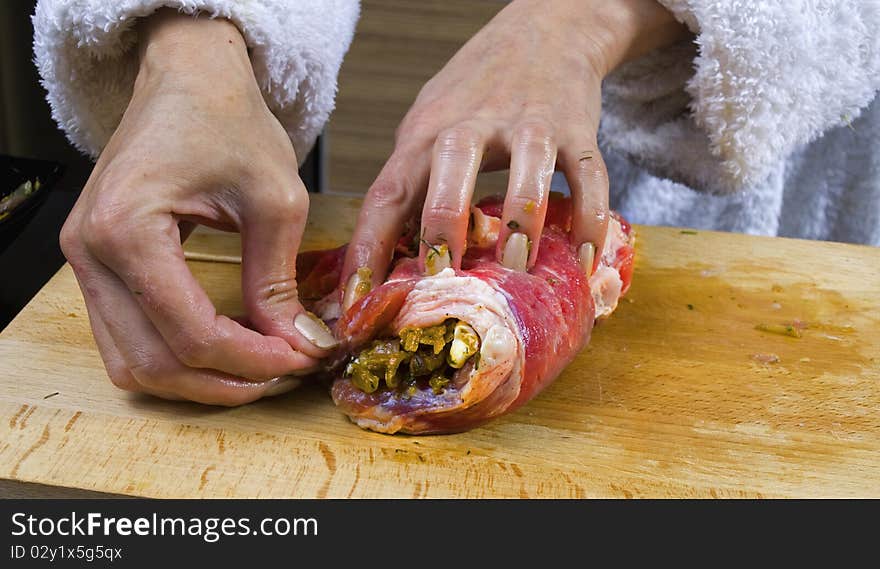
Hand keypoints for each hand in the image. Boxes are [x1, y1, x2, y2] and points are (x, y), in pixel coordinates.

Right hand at [60, 11, 336, 404]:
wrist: (188, 78)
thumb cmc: (229, 121)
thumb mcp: (274, 199)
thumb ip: (277, 281)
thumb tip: (299, 344)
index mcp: (127, 228)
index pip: (189, 332)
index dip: (251, 360)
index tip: (301, 359)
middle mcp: (89, 252)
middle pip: (153, 362)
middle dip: (226, 382)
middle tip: (284, 373)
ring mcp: (84, 262)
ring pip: (132, 363)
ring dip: (197, 380)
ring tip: (258, 369)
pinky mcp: (97, 265)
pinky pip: (126, 339)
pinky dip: (174, 357)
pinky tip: (225, 349)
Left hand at [340, 0, 687, 305]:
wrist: (545, 29)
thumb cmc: (476, 90)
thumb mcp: (428, 124)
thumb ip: (413, 183)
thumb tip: (390, 261)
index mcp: (426, 134)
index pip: (387, 193)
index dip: (368, 249)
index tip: (358, 303)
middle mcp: (473, 125)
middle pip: (451, 172)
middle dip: (443, 228)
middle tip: (442, 278)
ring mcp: (529, 125)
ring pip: (527, 173)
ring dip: (521, 225)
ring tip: (518, 271)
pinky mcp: (577, 130)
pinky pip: (589, 177)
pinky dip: (590, 220)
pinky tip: (585, 261)